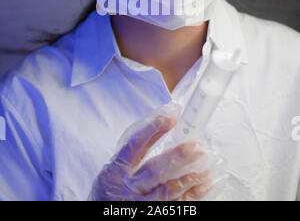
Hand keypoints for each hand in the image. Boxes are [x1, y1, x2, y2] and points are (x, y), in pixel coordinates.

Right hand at [88, 114, 212, 200]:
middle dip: (179, 157)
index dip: (153, 129)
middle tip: (198, 147)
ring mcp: (140, 204)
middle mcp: (128, 187)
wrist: (108, 211)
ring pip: (167, 191)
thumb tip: (168, 118)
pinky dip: (193, 194)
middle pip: (155, 171)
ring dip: (190, 177)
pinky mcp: (153, 214)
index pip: (135, 145)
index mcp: (117, 169)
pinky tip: (205, 182)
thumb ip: (139, 146)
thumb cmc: (114, 184)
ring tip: (207, 164)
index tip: (172, 116)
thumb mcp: (118, 165)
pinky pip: (176, 205)